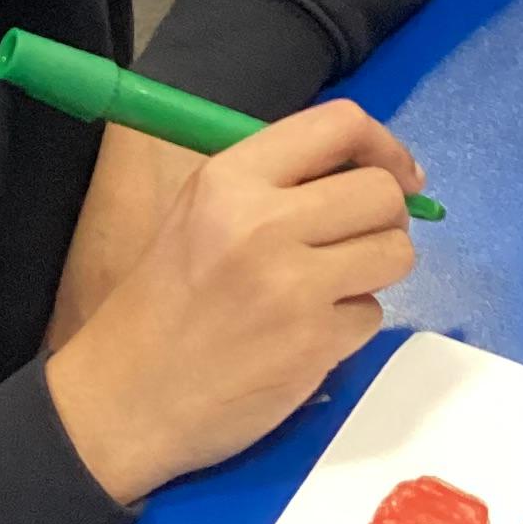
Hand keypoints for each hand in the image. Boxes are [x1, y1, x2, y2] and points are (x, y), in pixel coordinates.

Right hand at [44, 101, 422, 505]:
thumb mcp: (199, 213)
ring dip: (375, 271)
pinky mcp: (315, 344)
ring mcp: (293, 287)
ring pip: (395, 254)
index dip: (386, 146)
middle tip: (360, 240)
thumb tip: (370, 171)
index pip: (341, 125)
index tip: (398, 174)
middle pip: (382, 193)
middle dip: (387, 217)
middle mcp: (264, 223)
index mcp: (230, 179)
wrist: (124, 398)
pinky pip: (372, 315)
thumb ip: (275, 184)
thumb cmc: (161, 302)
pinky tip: (306, 335)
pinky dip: (350, 325)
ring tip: (330, 288)